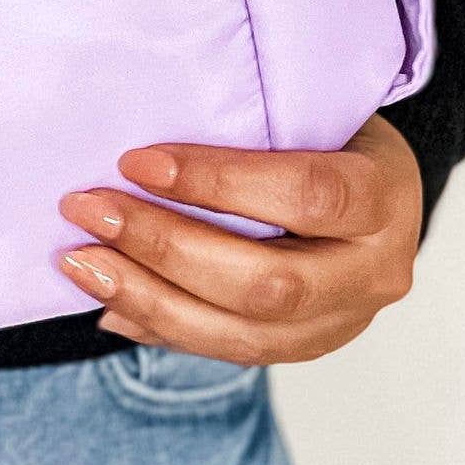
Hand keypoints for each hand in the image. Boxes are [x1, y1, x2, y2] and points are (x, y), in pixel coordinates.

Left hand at [55, 114, 422, 364]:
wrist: (374, 197)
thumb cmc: (329, 139)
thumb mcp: (312, 113)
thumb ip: (252, 126)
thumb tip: (138, 153)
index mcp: (385, 196)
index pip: (305, 194)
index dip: (216, 182)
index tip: (135, 162)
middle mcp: (374, 271)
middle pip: (267, 281)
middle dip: (163, 247)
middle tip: (88, 211)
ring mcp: (343, 321)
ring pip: (242, 333)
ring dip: (147, 297)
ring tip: (79, 262)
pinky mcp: (305, 349)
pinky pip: (226, 351)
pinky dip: (158, 327)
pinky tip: (106, 302)